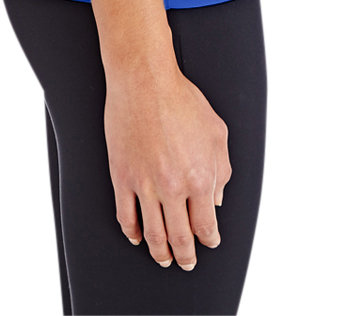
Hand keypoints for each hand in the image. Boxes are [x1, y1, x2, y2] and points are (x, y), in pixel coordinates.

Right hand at [104, 60, 231, 271]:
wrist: (143, 80)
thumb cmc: (181, 99)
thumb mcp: (216, 131)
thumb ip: (221, 169)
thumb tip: (217, 199)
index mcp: (200, 177)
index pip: (206, 225)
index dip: (209, 239)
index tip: (209, 243)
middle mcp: (173, 187)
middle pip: (180, 238)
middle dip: (185, 256)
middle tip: (186, 263)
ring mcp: (144, 184)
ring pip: (153, 234)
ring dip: (160, 252)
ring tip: (164, 259)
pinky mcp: (122, 177)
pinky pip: (125, 217)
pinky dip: (132, 233)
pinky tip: (138, 238)